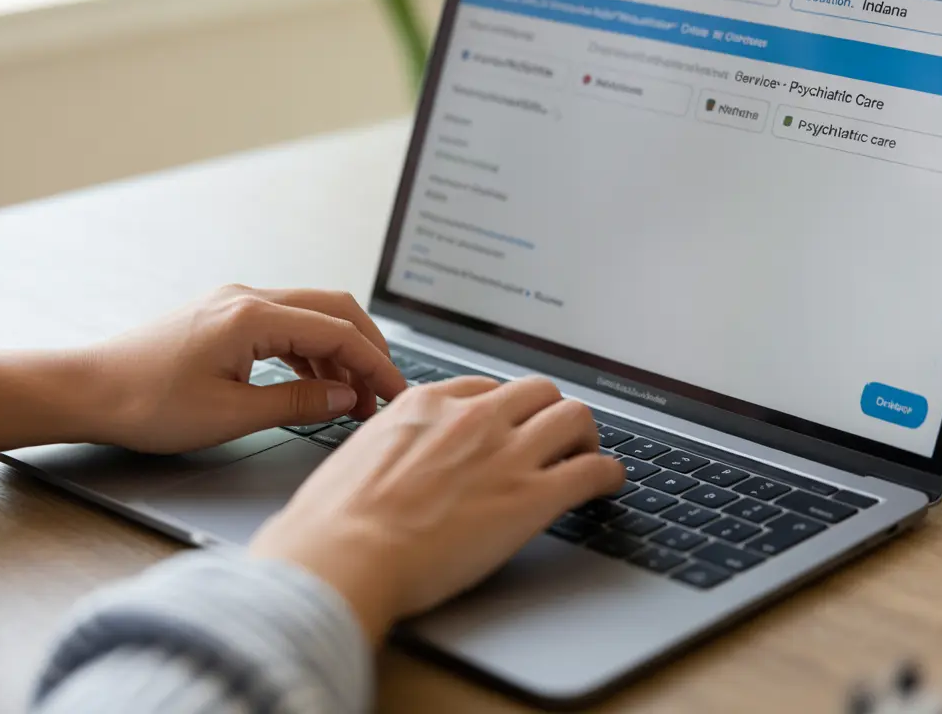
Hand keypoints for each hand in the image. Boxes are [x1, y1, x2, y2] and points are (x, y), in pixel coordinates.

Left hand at [0, 285, 406, 459]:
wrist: (87, 390)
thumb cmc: (146, 404)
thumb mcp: (231, 414)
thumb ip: (298, 402)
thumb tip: (347, 397)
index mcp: (253, 316)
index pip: (339, 332)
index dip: (376, 366)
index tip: (398, 396)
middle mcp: (248, 297)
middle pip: (333, 310)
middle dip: (367, 350)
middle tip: (384, 393)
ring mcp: (234, 304)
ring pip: (310, 316)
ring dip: (338, 353)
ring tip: (351, 399)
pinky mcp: (223, 318)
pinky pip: (284, 326)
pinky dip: (309, 353)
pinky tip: (314, 386)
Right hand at [248, 376, 624, 644]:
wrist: (343, 555)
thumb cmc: (332, 523)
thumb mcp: (354, 458)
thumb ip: (387, 448)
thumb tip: (389, 464)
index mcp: (424, 405)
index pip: (482, 388)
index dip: (502, 409)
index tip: (507, 425)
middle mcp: (470, 418)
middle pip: (535, 391)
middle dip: (548, 412)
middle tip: (553, 438)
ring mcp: (505, 454)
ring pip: (573, 417)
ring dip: (585, 435)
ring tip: (586, 456)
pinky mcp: (530, 498)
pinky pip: (592, 470)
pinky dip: (609, 474)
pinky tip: (608, 485)